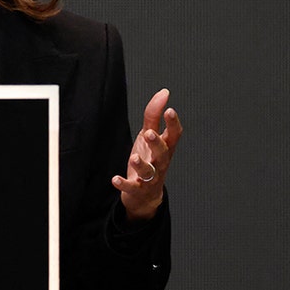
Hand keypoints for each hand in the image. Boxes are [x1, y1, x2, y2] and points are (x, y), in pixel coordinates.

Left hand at [112, 88, 181, 221]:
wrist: (145, 196)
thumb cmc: (149, 160)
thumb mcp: (149, 136)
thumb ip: (154, 115)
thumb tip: (164, 93)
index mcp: (165, 148)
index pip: (174, 135)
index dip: (173, 123)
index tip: (170, 110)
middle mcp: (160, 162)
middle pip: (163, 153)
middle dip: (157, 143)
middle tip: (149, 133)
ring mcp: (150, 177)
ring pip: (149, 171)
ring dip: (141, 164)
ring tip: (134, 157)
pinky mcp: (137, 189)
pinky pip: (132, 187)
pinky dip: (124, 184)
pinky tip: (115, 179)